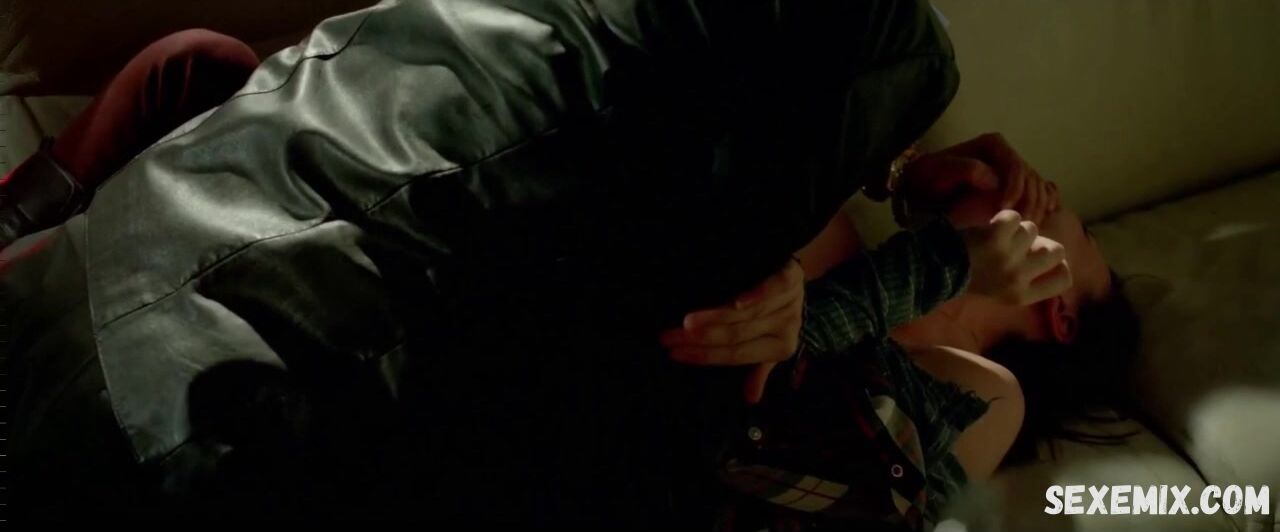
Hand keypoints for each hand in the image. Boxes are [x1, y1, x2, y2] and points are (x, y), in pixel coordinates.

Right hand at [661, 258, 804, 403]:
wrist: (797, 277)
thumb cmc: (777, 314)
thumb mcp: (771, 343)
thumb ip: (758, 368)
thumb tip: (750, 399)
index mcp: (781, 348)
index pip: (736, 355)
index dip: (705, 356)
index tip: (674, 353)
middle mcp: (787, 327)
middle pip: (737, 335)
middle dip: (700, 339)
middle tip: (669, 337)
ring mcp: (790, 302)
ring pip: (748, 314)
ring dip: (715, 318)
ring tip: (686, 322)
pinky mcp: (792, 279)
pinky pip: (774, 288)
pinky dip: (756, 296)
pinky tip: (736, 302)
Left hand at [907, 133, 1060, 225]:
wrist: (922, 188)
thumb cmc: (928, 178)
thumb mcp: (939, 170)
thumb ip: (965, 169)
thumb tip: (994, 180)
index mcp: (993, 145)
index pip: (1015, 167)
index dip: (1015, 189)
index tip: (1004, 210)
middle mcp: (1007, 154)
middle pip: (1031, 178)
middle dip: (1028, 202)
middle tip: (1019, 225)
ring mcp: (1013, 170)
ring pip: (1038, 187)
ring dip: (1037, 208)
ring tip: (1026, 228)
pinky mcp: (1015, 185)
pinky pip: (1042, 191)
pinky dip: (1046, 203)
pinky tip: (1045, 217)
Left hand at [960, 210, 1072, 305]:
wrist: (938, 270)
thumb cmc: (972, 278)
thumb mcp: (1004, 290)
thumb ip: (1030, 278)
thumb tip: (1054, 254)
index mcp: (1022, 296)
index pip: (1063, 280)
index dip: (1060, 265)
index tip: (1048, 259)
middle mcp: (1019, 278)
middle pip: (1056, 250)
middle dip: (1040, 241)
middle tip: (1020, 242)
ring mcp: (1008, 257)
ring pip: (1031, 229)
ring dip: (1016, 229)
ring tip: (996, 238)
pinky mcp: (996, 238)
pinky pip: (1014, 217)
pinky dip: (1003, 217)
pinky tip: (991, 227)